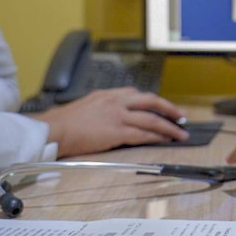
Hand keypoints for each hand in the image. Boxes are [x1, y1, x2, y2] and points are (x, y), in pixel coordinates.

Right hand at [34, 88, 189, 156]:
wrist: (53, 130)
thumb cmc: (63, 122)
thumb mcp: (86, 105)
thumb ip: (103, 106)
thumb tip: (111, 115)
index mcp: (109, 95)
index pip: (137, 95)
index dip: (153, 102)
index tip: (162, 107)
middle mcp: (117, 102)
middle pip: (151, 101)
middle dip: (170, 108)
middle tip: (182, 116)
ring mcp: (119, 116)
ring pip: (152, 119)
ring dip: (169, 127)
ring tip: (181, 133)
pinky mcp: (117, 131)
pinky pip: (143, 134)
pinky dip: (157, 137)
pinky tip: (165, 140)